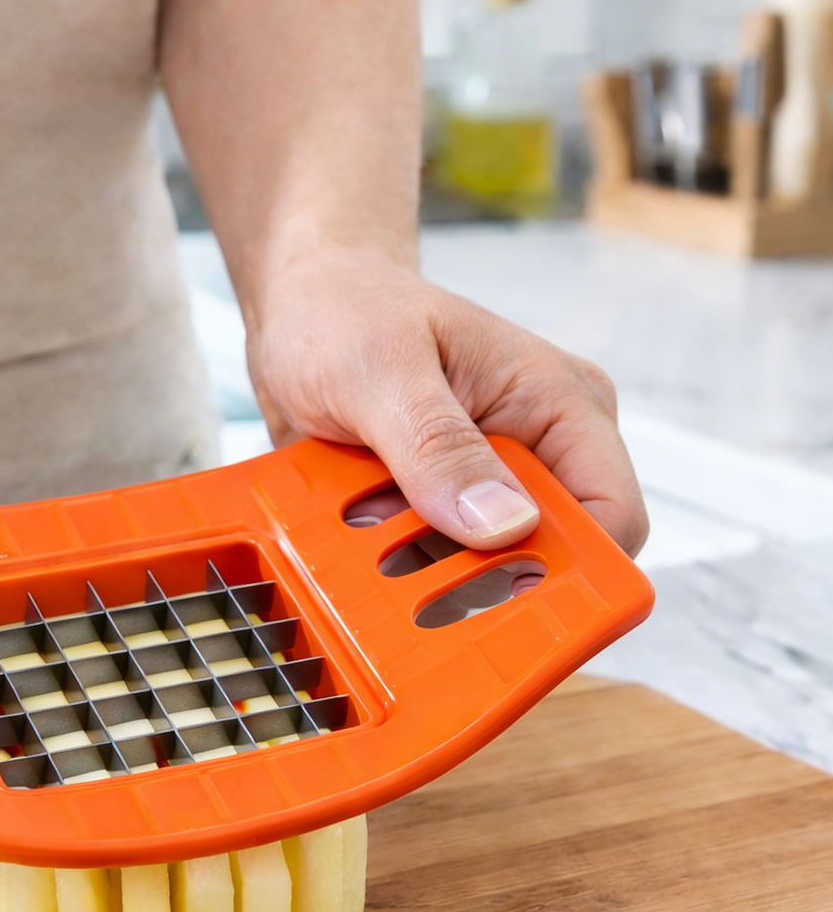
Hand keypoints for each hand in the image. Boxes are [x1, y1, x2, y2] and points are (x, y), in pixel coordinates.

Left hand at [246, 246, 648, 566]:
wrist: (300, 306)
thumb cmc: (345, 311)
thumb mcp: (383, 372)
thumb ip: (437, 446)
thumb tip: (504, 524)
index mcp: (559, 405)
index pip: (612, 514)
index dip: (574, 573)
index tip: (510, 605)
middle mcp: (537, 452)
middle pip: (546, 559)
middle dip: (474, 575)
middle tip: (403, 559)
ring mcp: (487, 486)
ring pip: (478, 573)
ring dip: (416, 567)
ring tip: (364, 518)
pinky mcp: (437, 509)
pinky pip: (426, 564)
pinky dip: (386, 559)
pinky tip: (350, 520)